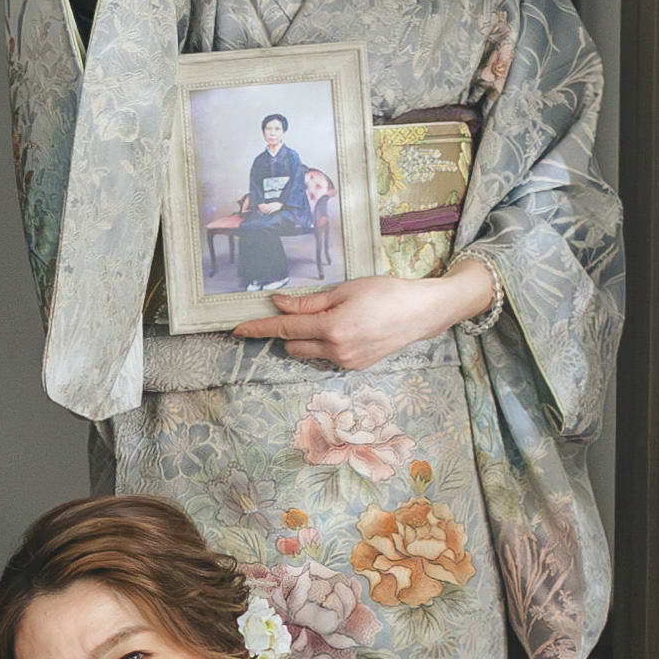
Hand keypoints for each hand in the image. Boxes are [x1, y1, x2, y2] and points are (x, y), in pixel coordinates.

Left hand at [226, 268, 490, 374]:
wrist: (421, 313)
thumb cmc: (386, 293)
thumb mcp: (344, 290)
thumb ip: (309, 302)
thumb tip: (278, 304)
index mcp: (331, 328)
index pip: (285, 328)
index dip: (259, 328)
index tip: (237, 330)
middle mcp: (336, 351)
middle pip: (292, 345)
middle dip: (288, 330)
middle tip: (301, 311)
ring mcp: (346, 363)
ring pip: (308, 354)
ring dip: (307, 339)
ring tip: (333, 318)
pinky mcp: (355, 367)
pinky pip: (326, 357)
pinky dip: (325, 345)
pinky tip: (346, 329)